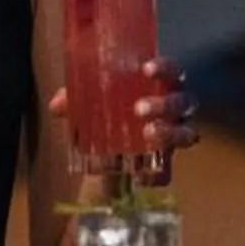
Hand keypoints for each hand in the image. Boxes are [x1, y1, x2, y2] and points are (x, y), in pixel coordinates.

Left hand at [46, 59, 200, 162]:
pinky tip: (140, 177)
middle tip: (139, 109)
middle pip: (183, 102)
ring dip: (169, 133)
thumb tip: (57, 104)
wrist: (106, 151)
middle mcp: (175, 109)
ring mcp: (176, 135)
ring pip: (187, 133)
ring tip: (147, 135)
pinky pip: (169, 170)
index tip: (146, 70)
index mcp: (161, 86)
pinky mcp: (168, 162)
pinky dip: (157, 175)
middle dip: (164, 104)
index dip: (164, 68)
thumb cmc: (107, 112)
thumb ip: (75, 100)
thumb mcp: (89, 103)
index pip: (172, 70)